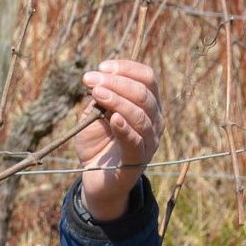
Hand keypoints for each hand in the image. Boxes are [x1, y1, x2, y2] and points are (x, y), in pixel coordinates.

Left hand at [75, 57, 161, 220]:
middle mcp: (155, 121)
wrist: (95, 179)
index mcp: (148, 105)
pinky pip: (136, 142)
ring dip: (117, 100)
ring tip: (96, 93)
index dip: (126, 68)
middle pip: (143, 93)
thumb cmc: (97, 143)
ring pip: (140, 114)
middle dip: (116, 82)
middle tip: (90, 79)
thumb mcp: (95, 115)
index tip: (101, 67)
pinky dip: (125, 128)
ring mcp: (149, 142)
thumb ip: (100, 99)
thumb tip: (99, 80)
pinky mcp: (138, 161)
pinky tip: (113, 119)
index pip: (147, 78)